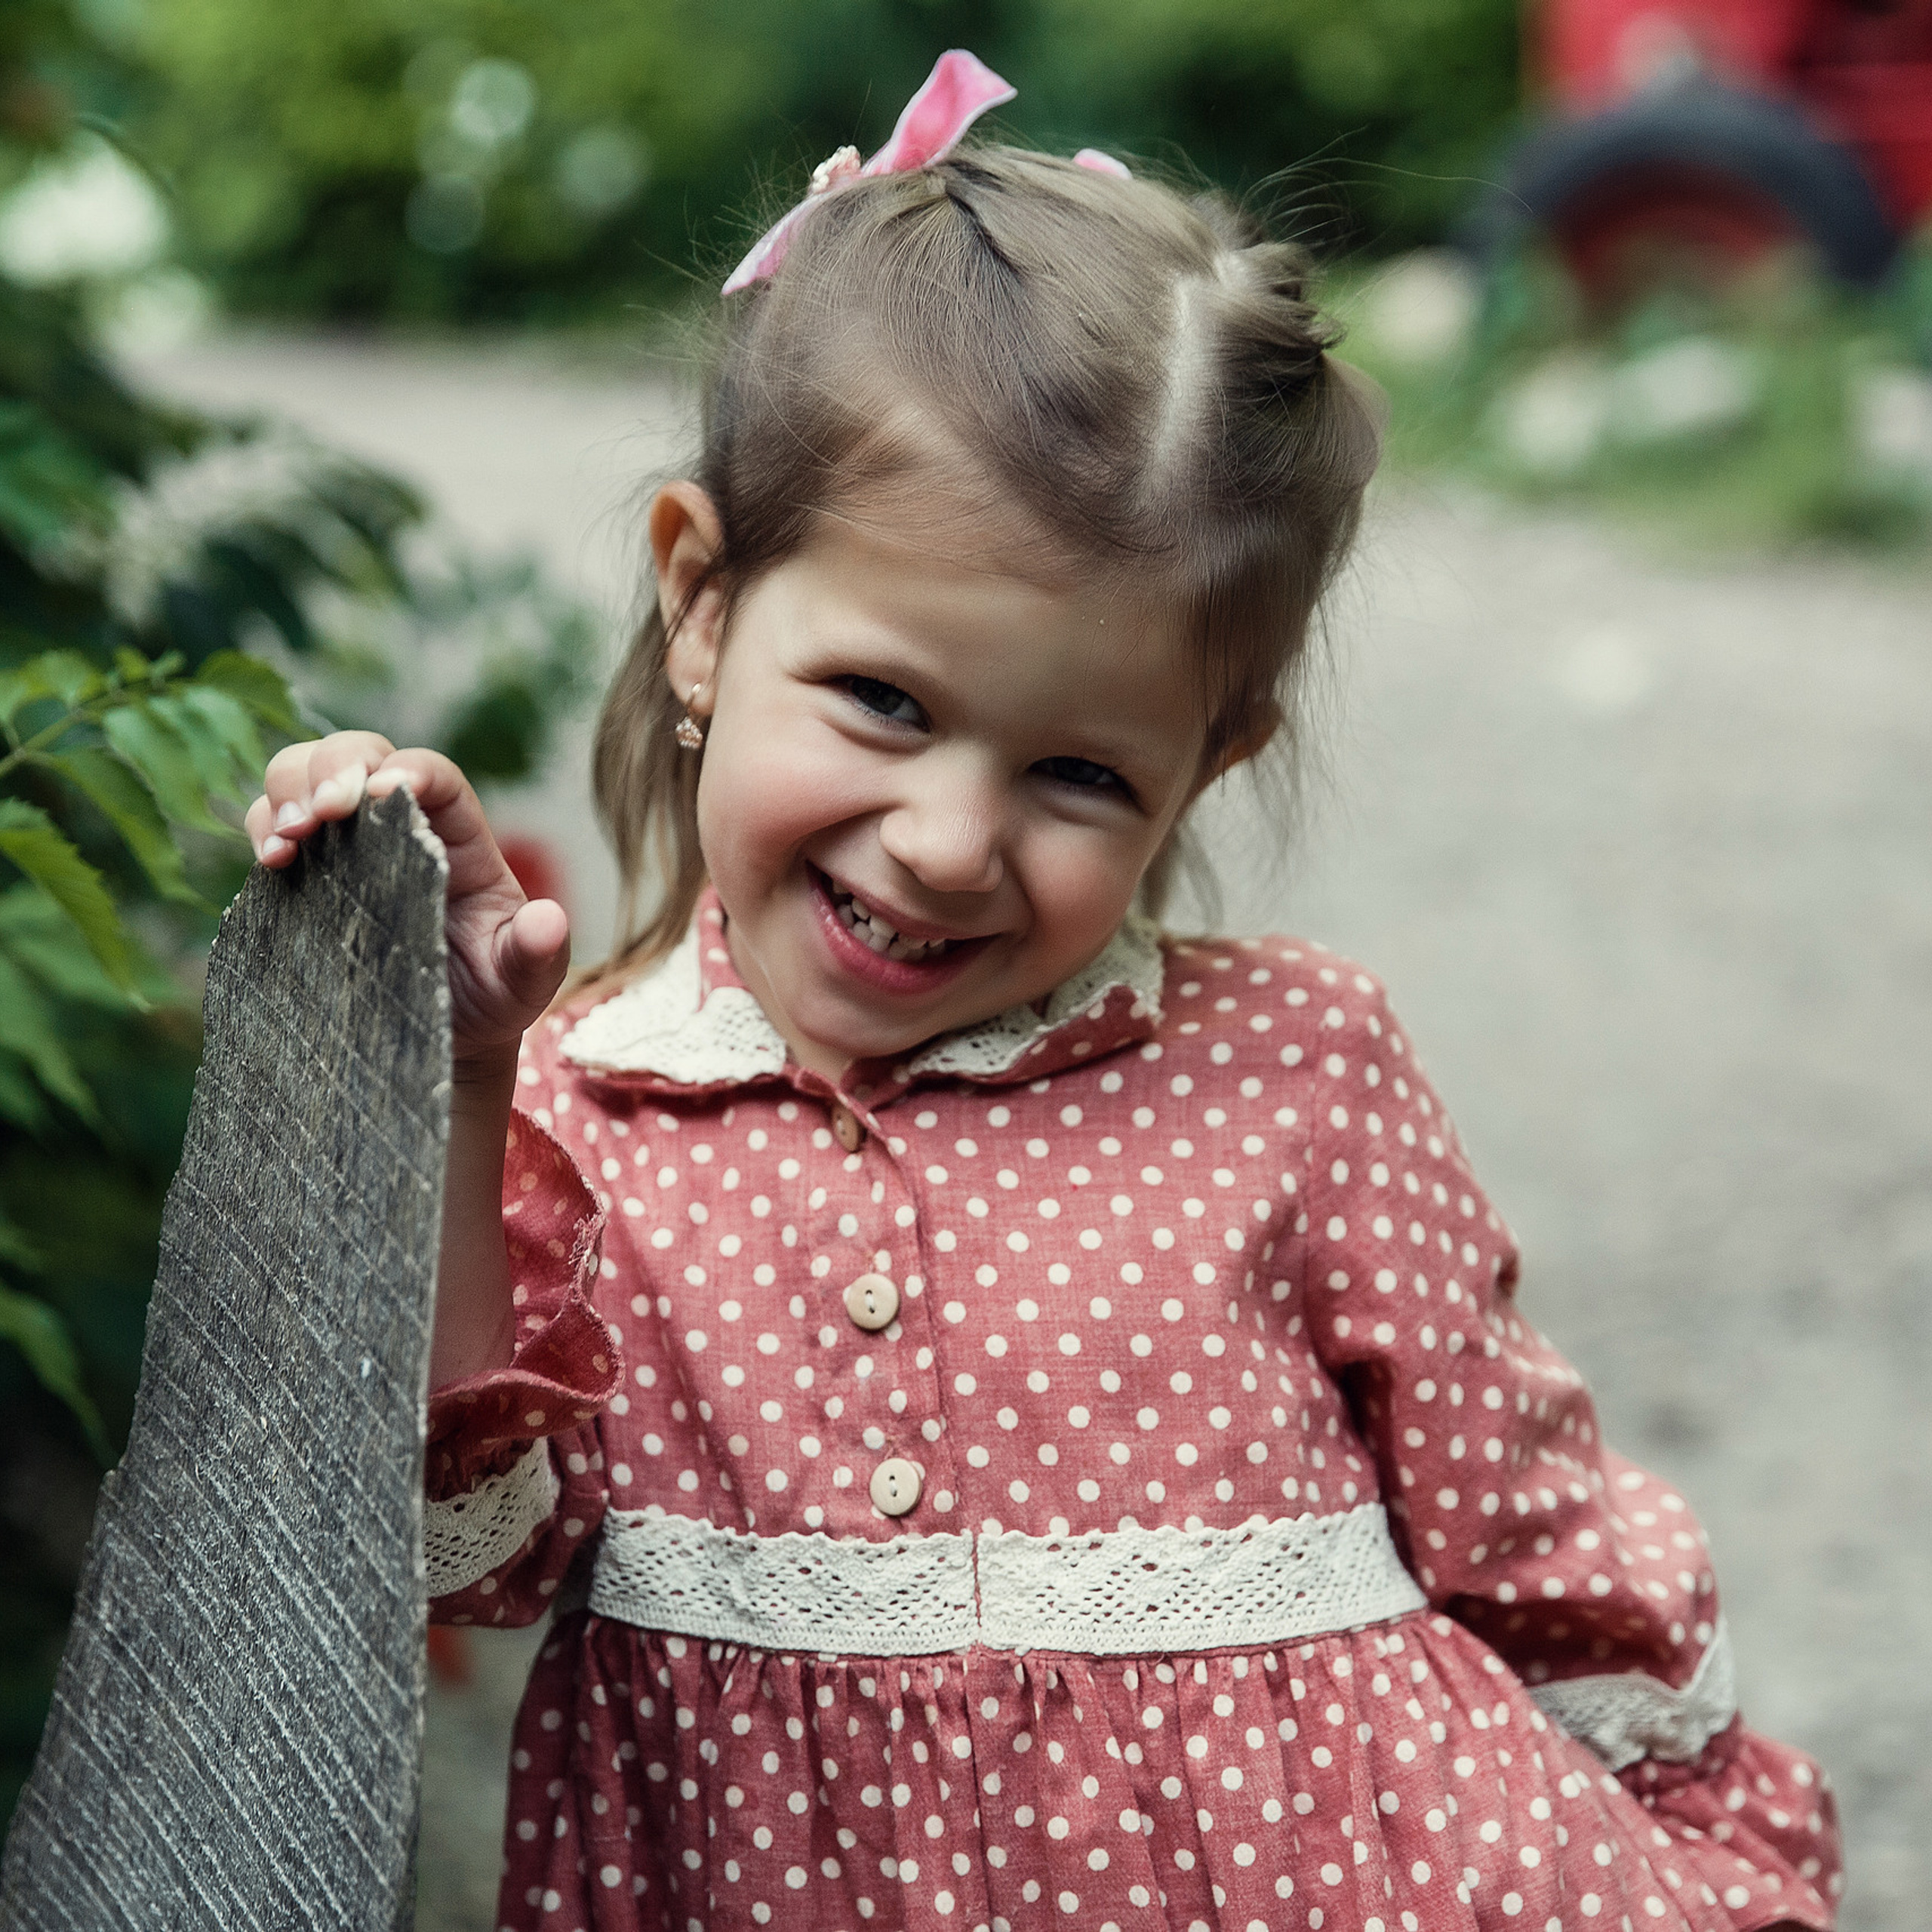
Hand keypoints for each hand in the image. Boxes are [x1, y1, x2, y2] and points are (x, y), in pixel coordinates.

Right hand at [246, 732, 570, 1076]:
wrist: (440, 1035)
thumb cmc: (490, 996)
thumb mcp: (524, 982)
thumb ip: (537, 953)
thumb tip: (549, 922)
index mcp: (460, 839)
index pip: (437, 778)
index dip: (411, 771)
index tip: (384, 790)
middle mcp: (401, 826)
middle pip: (362, 752)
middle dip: (334, 766)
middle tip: (324, 811)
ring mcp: (348, 844)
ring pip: (307, 773)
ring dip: (288, 791)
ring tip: (289, 839)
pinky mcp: (306, 871)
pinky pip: (273, 823)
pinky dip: (263, 828)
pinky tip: (271, 860)